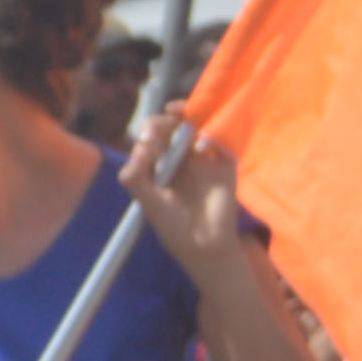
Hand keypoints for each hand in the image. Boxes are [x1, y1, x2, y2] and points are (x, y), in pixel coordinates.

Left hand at [130, 113, 262, 284]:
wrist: (204, 244)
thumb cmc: (173, 225)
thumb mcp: (148, 202)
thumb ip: (136, 178)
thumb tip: (140, 148)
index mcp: (160, 163)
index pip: (154, 136)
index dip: (151, 128)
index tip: (147, 139)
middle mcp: (182, 157)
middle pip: (175, 126)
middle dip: (168, 118)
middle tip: (165, 119)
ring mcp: (205, 158)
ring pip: (200, 127)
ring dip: (191, 117)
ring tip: (180, 115)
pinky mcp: (226, 164)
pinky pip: (223, 142)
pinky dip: (213, 138)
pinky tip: (201, 146)